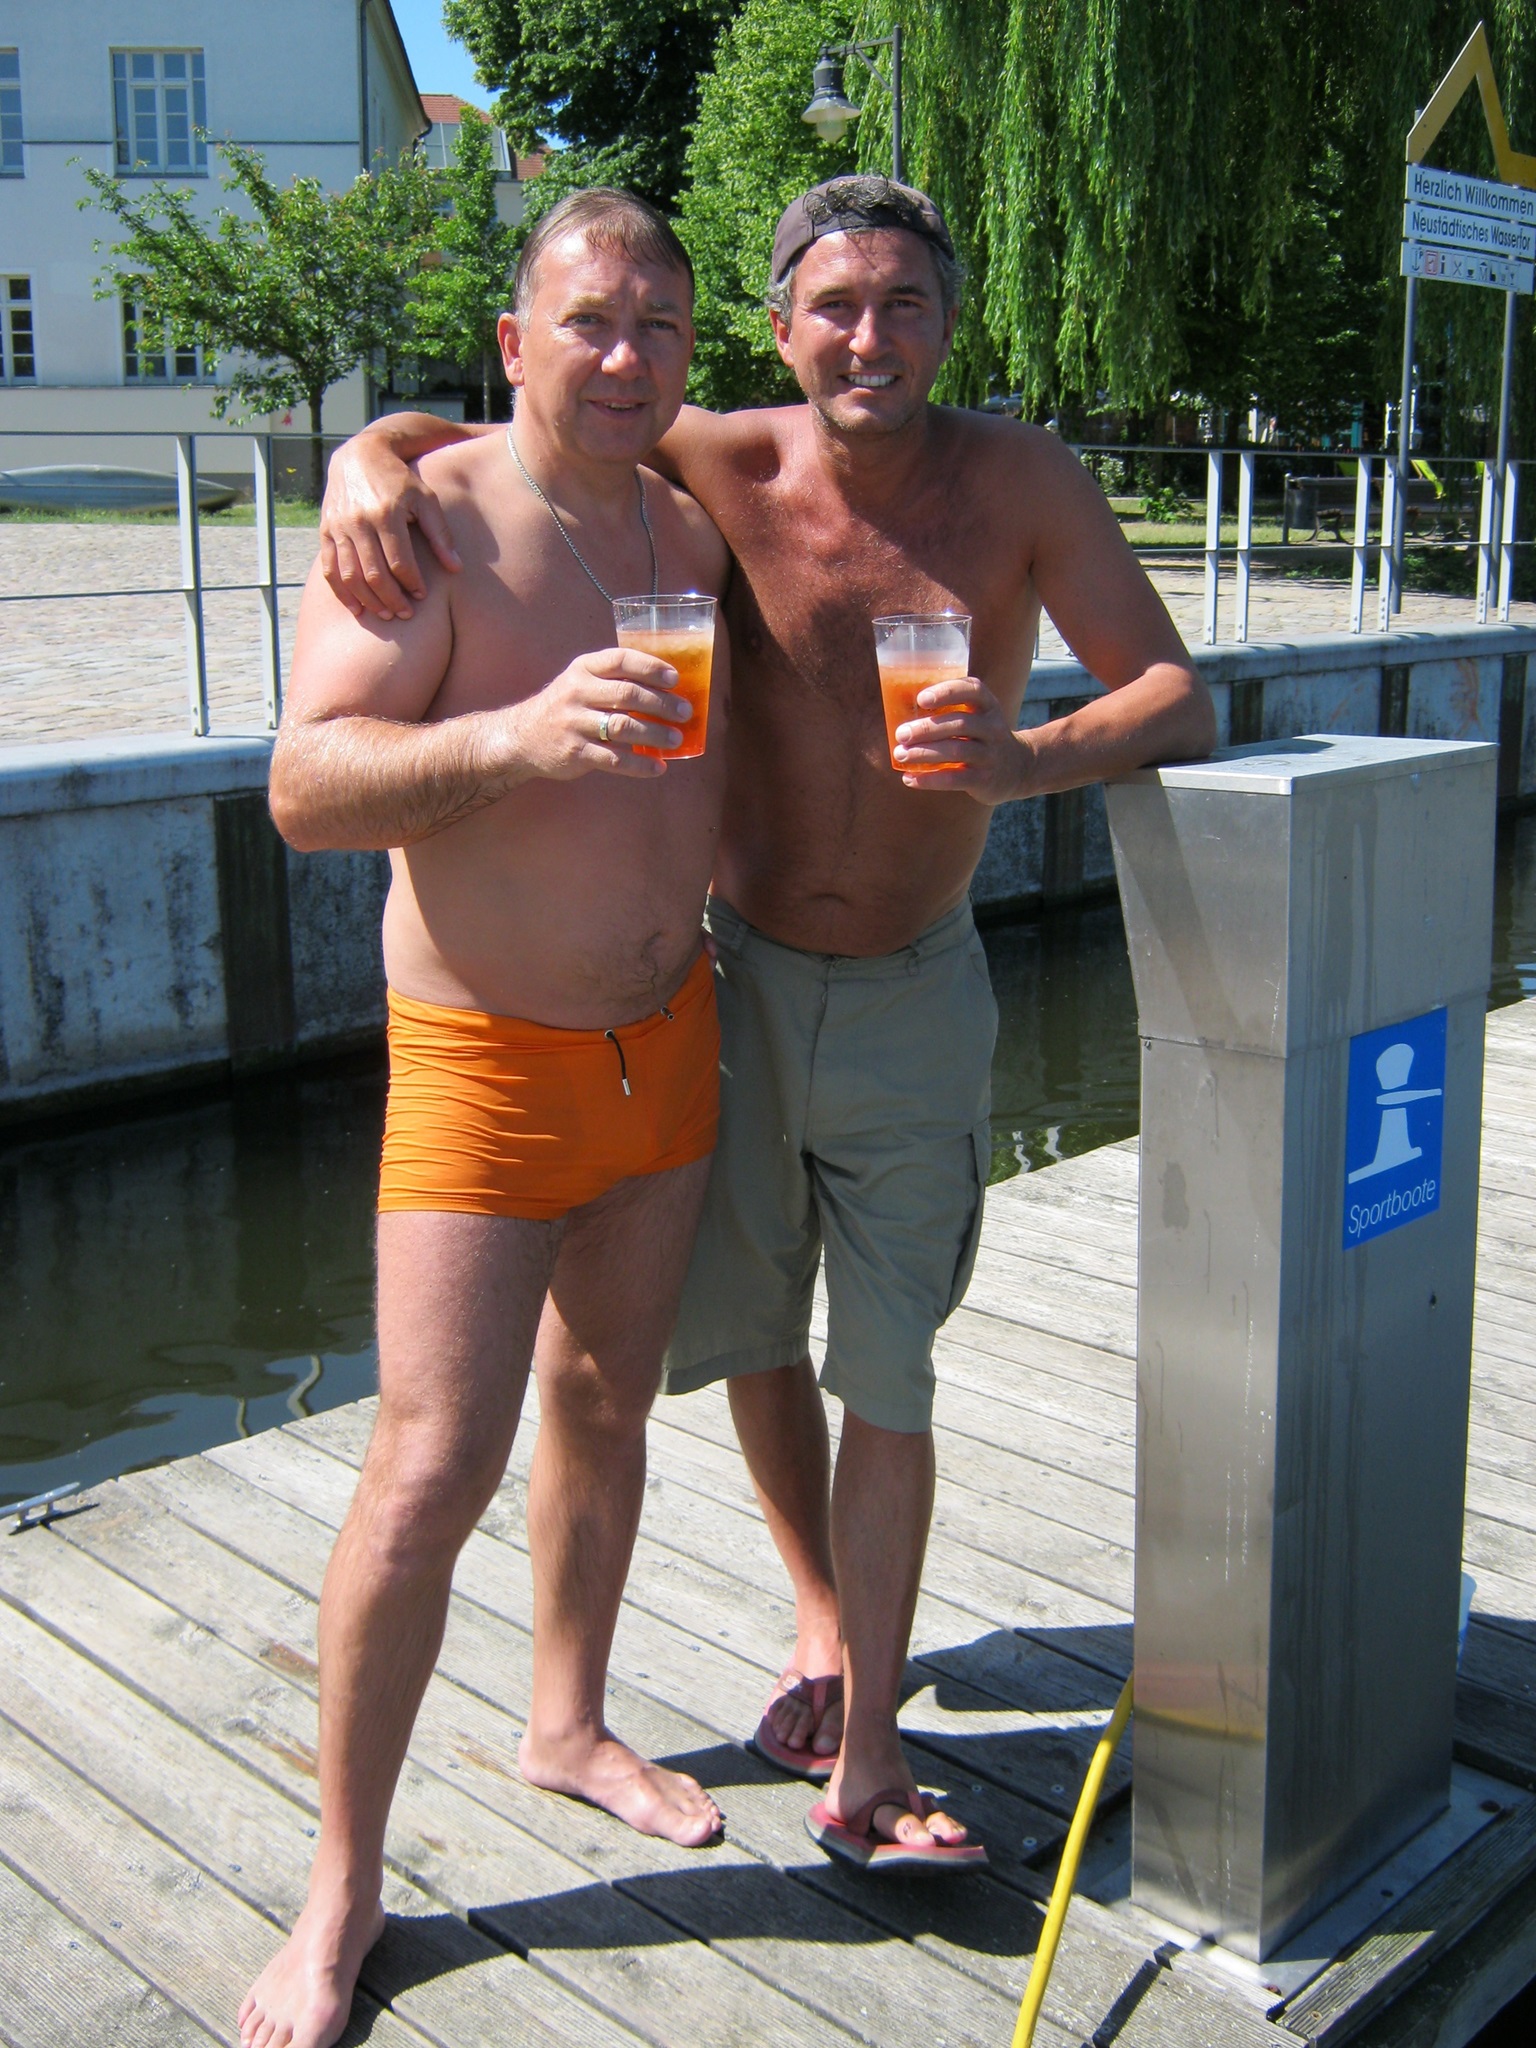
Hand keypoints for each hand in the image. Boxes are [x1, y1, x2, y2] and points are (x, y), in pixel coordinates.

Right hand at [319, 437, 461, 620]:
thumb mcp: (425, 499)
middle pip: (374, 574)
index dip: (411, 583)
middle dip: (392, 599)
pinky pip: (330, 569)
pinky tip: (357, 609)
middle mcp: (359, 521)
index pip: (399, 561)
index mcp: (386, 513)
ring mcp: (339, 527)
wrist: (360, 456)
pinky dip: (342, 593)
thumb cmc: (400, 481)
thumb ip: (440, 534)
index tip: (422, 595)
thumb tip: (456, 568)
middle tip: (405, 614)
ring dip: (368, 601)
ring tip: (385, 615)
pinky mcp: (325, 531)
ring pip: (351, 576)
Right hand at [499, 649, 691, 781]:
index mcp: (584, 669)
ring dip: (655, 734)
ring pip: (623, 727)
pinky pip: (615, 760)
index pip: (621, 660)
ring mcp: (575, 724)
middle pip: (627, 694)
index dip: (650, 667)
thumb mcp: (581, 681)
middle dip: (661, 704)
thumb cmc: (565, 706)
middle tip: (685, 712)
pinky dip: (640, 765)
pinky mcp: (575, 752)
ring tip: (676, 739)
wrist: (522, 737)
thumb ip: (614, 680)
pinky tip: (658, 767)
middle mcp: (577, 692)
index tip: (675, 679)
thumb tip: (667, 690)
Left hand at [893, 677, 1035, 804]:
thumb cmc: (982, 736)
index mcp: (988, 705)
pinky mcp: (984, 779)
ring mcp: (990, 754)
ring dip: (924, 753)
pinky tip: (909, 778)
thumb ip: (948, 709)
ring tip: (900, 754)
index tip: (921, 699)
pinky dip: (929, 779)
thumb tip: (897, 704)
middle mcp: (992, 727)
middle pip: (959, 724)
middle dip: (926, 728)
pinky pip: (955, 779)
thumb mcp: (977, 716)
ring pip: (956, 751)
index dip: (947, 692)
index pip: (972, 690)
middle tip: (901, 734)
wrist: (1018, 768)